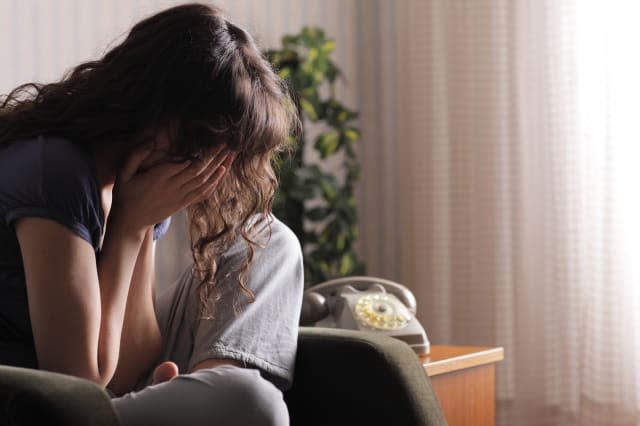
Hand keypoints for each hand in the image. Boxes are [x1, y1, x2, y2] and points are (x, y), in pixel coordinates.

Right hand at [111, 145, 233, 233]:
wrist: (130, 222)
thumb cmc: (125, 195)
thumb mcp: (123, 174)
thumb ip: (136, 156)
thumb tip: (152, 141)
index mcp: (160, 177)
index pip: (187, 163)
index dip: (203, 153)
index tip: (214, 139)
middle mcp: (174, 187)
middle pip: (200, 170)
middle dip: (216, 156)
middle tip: (229, 142)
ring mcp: (181, 197)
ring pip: (205, 180)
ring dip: (220, 166)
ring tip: (232, 153)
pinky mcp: (184, 203)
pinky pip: (203, 192)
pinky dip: (215, 182)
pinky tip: (223, 171)